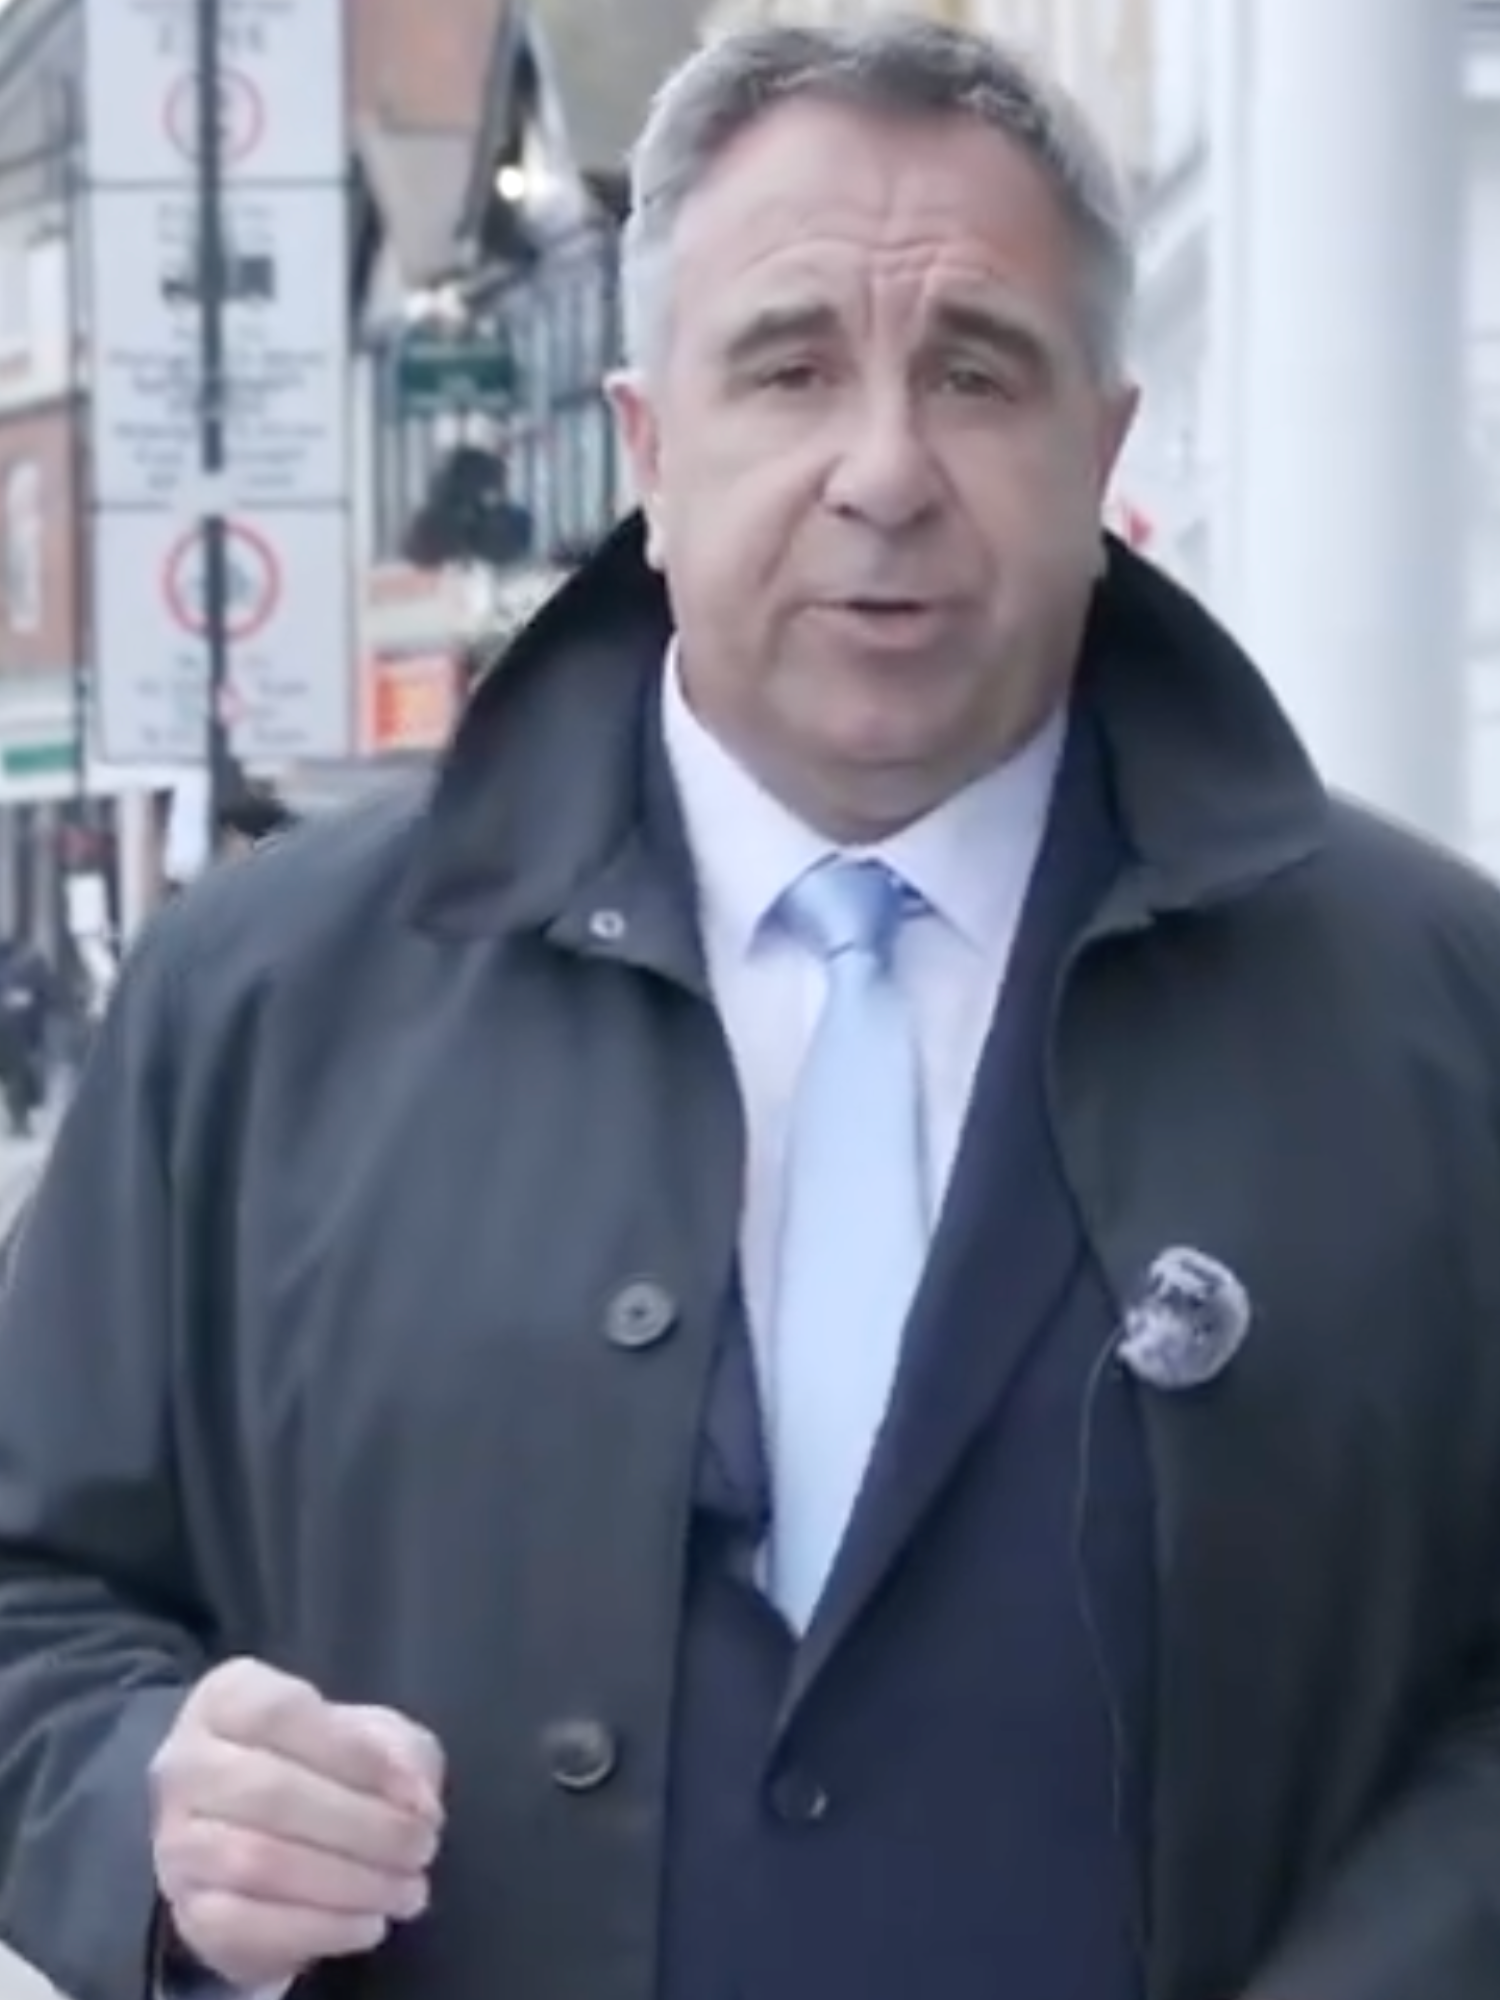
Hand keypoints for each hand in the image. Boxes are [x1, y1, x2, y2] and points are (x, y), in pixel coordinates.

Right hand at [150, 1658, 444, 1989]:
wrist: (243, 1827)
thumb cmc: (316, 1761)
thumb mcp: (365, 1733)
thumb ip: (399, 1751)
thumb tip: (417, 1801)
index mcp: (228, 1698)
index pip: (284, 1714)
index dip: (360, 1755)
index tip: (419, 1795)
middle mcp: (187, 1764)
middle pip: (272, 1793)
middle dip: (364, 1827)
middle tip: (422, 1848)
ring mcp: (177, 1841)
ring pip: (257, 1862)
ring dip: (347, 1882)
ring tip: (406, 1891)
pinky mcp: (186, 1911)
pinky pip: (244, 1926)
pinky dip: (317, 1928)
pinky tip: (368, 1924)